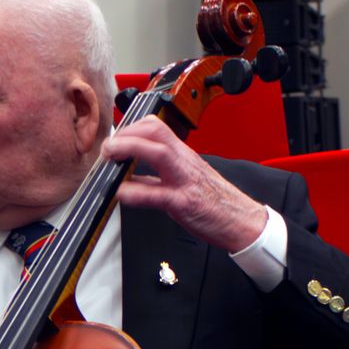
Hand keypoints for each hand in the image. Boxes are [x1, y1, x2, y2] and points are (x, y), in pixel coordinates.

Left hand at [100, 116, 266, 251]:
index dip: (131, 128)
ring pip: (158, 153)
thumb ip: (154, 180)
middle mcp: (184, 162)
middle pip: (155, 131)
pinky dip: (135, 193)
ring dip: (130, 149)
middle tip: (107, 146)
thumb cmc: (215, 203)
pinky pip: (157, 194)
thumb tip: (130, 181)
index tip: (114, 139)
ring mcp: (184, 180)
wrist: (241, 221)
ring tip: (111, 157)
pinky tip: (121, 194)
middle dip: (126, 133)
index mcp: (183, 156)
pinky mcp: (184, 203)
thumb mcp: (183, 183)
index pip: (156, 127)